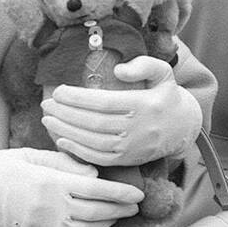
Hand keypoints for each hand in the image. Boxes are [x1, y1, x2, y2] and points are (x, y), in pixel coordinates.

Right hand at [0, 147, 141, 226]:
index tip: (137, 194)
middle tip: (134, 206)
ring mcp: (44, 226)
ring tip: (116, 215)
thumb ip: (66, 164)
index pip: (97, 190)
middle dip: (120, 210)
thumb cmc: (1, 167)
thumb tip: (94, 175)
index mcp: (51, 182)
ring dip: (106, 223)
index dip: (121, 193)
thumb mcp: (33, 155)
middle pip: (97, 213)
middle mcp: (51, 207)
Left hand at [40, 56, 201, 165]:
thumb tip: (118, 70)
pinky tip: (61, 139)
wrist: (182, 128)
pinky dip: (77, 151)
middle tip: (46, 105)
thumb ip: (143, 66)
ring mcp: (132, 147)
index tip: (58, 91)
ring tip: (47, 120)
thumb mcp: (163, 73)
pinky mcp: (127, 160)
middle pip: (94, 122)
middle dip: (65, 114)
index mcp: (144, 105)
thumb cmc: (165, 95)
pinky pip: (98, 158)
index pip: (104, 102)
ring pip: (93, 141)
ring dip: (66, 131)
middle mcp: (138, 128)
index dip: (78, 98)